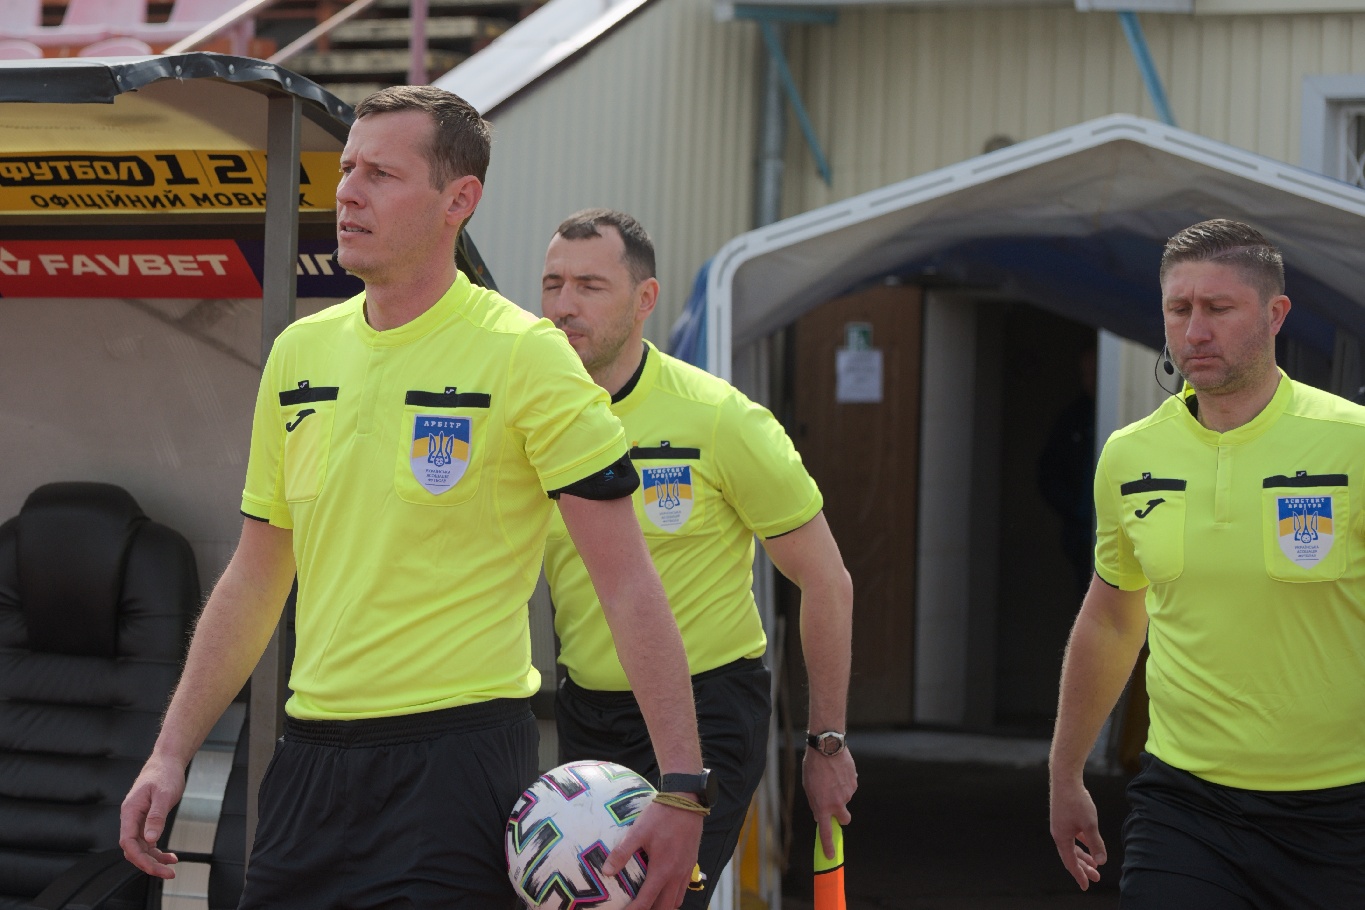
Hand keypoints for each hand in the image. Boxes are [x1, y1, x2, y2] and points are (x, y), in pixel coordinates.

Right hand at [119, 755, 187, 878]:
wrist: (167, 761)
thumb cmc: (165, 774)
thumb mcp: (164, 795)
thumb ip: (156, 816)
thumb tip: (150, 839)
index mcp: (130, 811)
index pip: (128, 842)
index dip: (139, 858)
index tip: (155, 868)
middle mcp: (131, 818)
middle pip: (134, 849)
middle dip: (149, 864)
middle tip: (168, 873)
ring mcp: (138, 820)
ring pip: (142, 847)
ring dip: (154, 859)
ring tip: (171, 867)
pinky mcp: (146, 820)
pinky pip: (148, 841)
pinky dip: (157, 850)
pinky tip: (169, 856)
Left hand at [603, 799, 702, 909]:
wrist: (687, 802)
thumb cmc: (661, 816)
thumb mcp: (638, 832)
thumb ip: (622, 852)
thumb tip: (606, 871)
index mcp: (662, 870)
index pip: (646, 901)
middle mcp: (676, 875)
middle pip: (665, 907)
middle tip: (636, 909)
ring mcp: (686, 870)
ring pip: (676, 900)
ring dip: (663, 906)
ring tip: (650, 904)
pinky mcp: (691, 863)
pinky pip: (683, 889)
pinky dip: (673, 895)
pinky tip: (664, 889)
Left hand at [803, 746, 856, 858]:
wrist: (827, 747)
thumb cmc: (813, 766)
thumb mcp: (808, 787)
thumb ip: (815, 803)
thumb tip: (821, 815)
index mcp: (822, 806)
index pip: (826, 832)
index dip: (828, 845)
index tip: (831, 855)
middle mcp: (837, 803)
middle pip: (845, 819)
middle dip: (842, 817)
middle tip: (835, 806)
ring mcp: (848, 794)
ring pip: (845, 799)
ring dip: (840, 792)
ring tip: (831, 776)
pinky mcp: (854, 783)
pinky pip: (850, 787)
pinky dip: (845, 783)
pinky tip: (838, 772)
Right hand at [1049, 776, 1105, 889]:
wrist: (1065, 778)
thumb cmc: (1076, 800)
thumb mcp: (1090, 824)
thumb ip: (1096, 844)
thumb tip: (1101, 862)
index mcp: (1061, 838)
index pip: (1070, 862)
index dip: (1079, 875)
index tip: (1086, 886)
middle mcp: (1059, 833)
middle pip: (1071, 856)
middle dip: (1084, 868)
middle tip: (1096, 878)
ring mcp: (1061, 825)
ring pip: (1072, 846)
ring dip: (1083, 856)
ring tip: (1095, 865)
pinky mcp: (1065, 818)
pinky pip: (1073, 837)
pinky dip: (1082, 843)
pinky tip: (1090, 844)